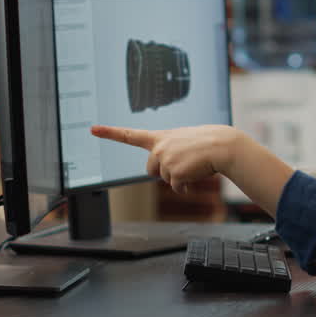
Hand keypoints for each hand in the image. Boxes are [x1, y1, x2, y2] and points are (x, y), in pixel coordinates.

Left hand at [90, 124, 245, 193]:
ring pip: (165, 179)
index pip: (129, 135)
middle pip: (151, 169)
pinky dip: (187, 185)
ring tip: (194, 164)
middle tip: (184, 161)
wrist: (222, 146)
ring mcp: (165, 160)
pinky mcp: (174, 173)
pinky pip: (177, 187)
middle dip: (165, 170)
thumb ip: (167, 150)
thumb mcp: (182, 141)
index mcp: (160, 137)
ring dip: (179, 176)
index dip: (110, 133)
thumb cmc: (206, 142)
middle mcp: (158, 147)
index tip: (93, 129)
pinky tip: (196, 173)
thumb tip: (166, 172)